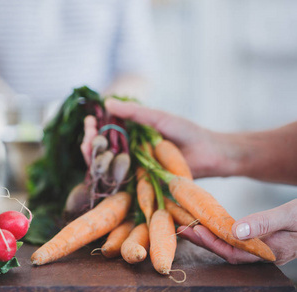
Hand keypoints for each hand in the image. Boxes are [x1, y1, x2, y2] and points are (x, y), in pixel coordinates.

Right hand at [81, 98, 230, 177]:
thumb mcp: (157, 118)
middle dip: (89, 143)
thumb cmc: (185, 132)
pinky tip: (100, 165)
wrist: (208, 153)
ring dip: (93, 157)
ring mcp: (134, 170)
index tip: (89, 120)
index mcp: (131, 138)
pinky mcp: (140, 184)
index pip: (104, 135)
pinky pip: (119, 182)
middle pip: (100, 152)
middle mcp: (129, 154)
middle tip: (87, 133)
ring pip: (105, 167)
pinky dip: (107, 174)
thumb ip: (134, 112)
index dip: (93, 129)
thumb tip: (107, 102)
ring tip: (89, 144)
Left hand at [178, 199, 296, 264]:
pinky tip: (209, 224)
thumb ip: (264, 223)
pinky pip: (237, 239)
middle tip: (183, 228)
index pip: (235, 253)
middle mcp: (266, 254)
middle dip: (204, 241)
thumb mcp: (291, 215)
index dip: (213, 243)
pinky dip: (221, 232)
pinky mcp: (262, 240)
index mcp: (274, 251)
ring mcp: (265, 248)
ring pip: (231, 246)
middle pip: (228, 252)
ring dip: (210, 237)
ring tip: (189, 226)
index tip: (195, 230)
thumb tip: (235, 231)